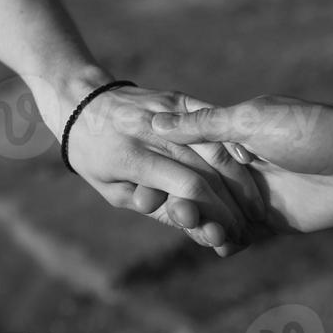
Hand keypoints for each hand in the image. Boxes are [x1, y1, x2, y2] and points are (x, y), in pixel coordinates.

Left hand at [65, 86, 266, 254]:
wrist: (79, 101)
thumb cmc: (93, 156)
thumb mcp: (113, 191)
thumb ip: (155, 209)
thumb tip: (197, 229)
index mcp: (130, 156)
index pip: (187, 186)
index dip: (213, 213)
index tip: (226, 235)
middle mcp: (150, 131)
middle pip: (207, 170)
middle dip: (231, 204)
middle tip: (246, 229)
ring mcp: (166, 111)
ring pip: (216, 146)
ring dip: (240, 180)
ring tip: (253, 208)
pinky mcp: (177, 98)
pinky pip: (214, 123)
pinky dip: (234, 147)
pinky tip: (251, 170)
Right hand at [150, 96, 332, 232]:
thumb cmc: (310, 127)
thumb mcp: (250, 119)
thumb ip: (204, 126)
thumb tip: (155, 121)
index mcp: (229, 140)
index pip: (184, 160)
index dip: (160, 174)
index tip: (138, 188)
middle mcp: (237, 170)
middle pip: (194, 192)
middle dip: (175, 203)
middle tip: (161, 211)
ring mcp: (254, 198)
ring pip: (213, 217)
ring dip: (198, 225)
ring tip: (192, 227)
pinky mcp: (274, 223)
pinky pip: (241, 238)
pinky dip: (226, 244)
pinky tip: (217, 246)